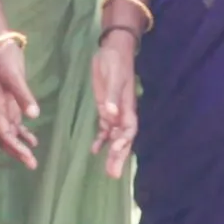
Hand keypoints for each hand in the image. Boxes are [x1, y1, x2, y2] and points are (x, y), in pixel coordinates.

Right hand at [0, 35, 40, 170]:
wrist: (0, 48)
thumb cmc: (5, 62)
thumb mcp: (15, 78)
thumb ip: (24, 96)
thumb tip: (34, 116)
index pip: (3, 133)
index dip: (14, 147)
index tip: (28, 157)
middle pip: (4, 137)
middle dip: (16, 151)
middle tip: (32, 164)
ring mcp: (4, 108)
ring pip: (9, 133)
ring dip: (20, 145)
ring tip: (33, 158)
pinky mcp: (11, 103)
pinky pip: (15, 124)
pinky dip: (23, 133)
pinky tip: (34, 140)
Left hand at [90, 29, 139, 179]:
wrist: (112, 49)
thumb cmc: (115, 62)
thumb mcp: (113, 77)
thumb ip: (112, 96)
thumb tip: (112, 114)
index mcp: (127, 106)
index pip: (129, 129)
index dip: (124, 141)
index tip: (116, 149)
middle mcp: (123, 113)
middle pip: (123, 138)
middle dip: (119, 156)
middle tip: (113, 174)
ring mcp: (114, 111)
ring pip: (115, 137)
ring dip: (112, 153)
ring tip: (108, 171)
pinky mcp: (105, 108)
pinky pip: (105, 128)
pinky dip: (101, 140)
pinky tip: (94, 150)